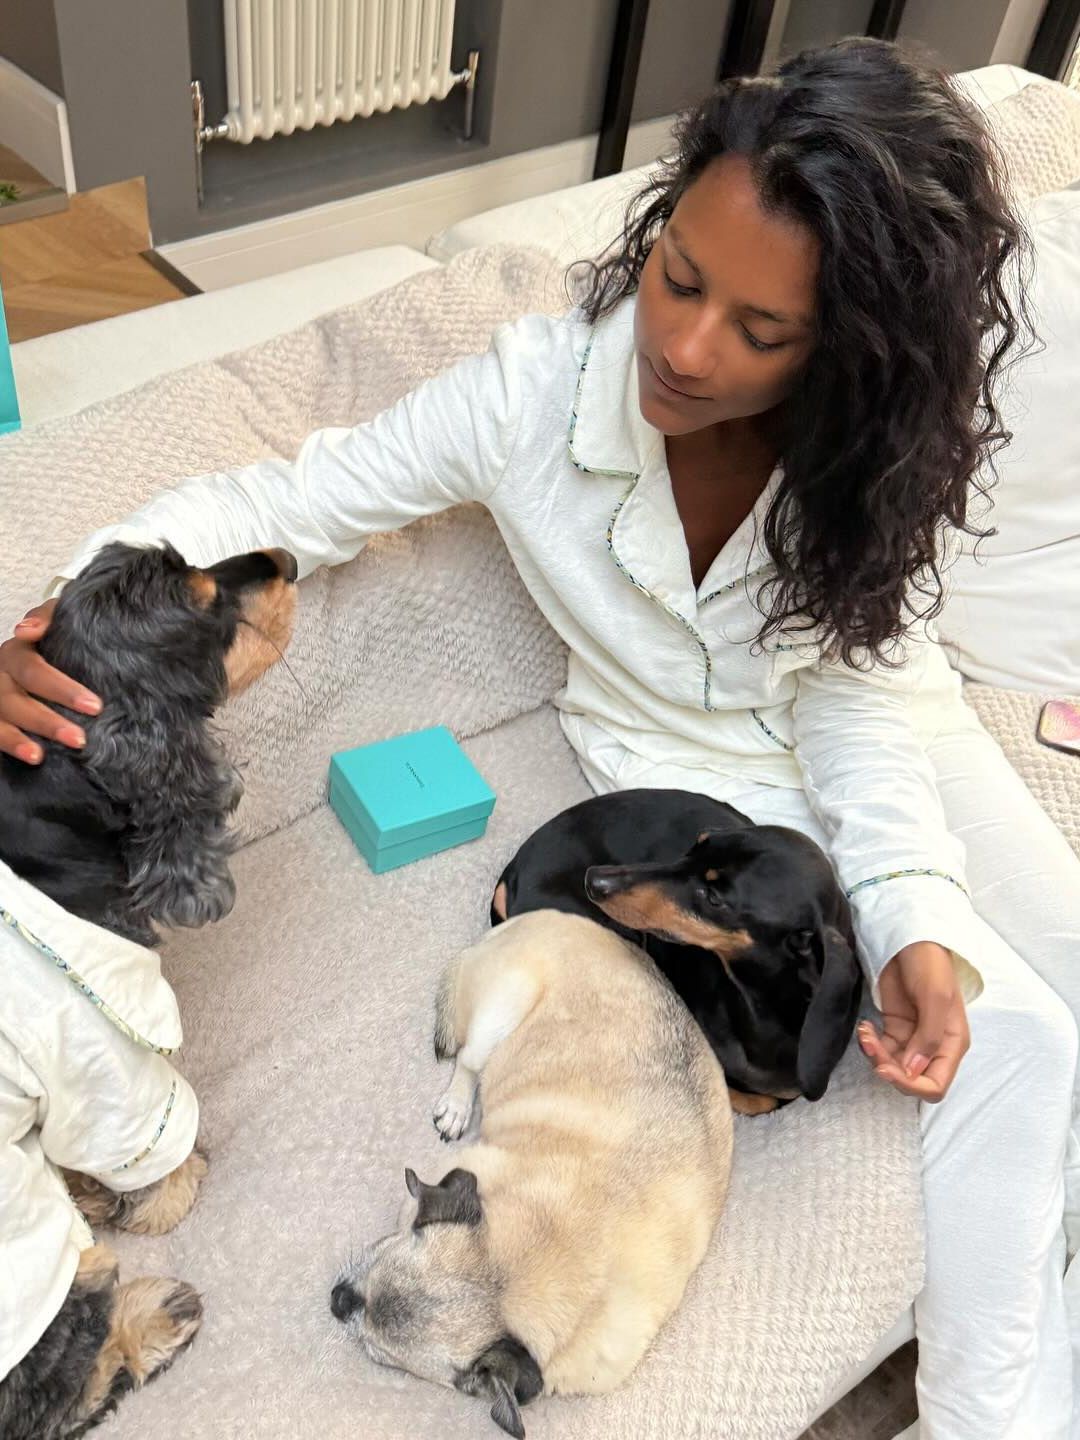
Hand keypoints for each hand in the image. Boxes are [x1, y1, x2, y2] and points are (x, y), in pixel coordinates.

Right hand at [0, 601, 100, 761]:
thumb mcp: (61, 623)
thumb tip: (25, 630)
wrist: (57, 663)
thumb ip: (49, 618)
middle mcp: (2, 676)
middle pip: (15, 699)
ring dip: (18, 740)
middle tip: (79, 739)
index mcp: (18, 653)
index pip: (33, 670)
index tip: (94, 706)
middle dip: (46, 721)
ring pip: (1, 720)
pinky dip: (10, 745)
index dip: (61, 688)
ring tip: (39, 756)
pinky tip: (32, 757)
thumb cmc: (62, 643)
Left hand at [857, 941, 969, 1102]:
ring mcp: (913, 1038)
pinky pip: (882, 1050)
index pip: (936, 1085)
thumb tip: (914, 1071)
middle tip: (872, 1046)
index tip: (887, 1068)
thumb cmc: (930, 964)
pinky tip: (865, 1028)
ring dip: (875, 1056)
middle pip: (912, 1079)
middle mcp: (934, 1046)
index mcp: (952, 1043)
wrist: (910, 939)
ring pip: (894, 1066)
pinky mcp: (895, 1028)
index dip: (912, 1085)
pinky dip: (870, 1045)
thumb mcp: (935, 997)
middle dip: (889, 1068)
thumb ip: (928, 1036)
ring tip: (865, 1032)